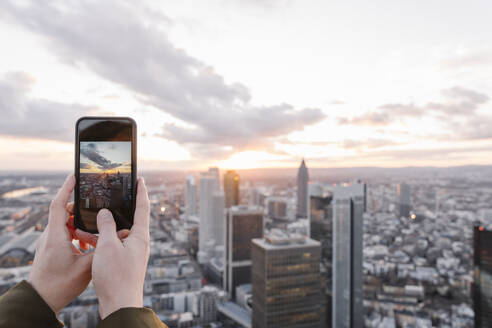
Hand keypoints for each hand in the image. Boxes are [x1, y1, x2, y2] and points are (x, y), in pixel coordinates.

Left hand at [29, 174, 94, 312]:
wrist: (42, 299)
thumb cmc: (60, 285)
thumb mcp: (86, 267)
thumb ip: (103, 249)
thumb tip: (121, 236)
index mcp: (56, 236)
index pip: (59, 205)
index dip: (66, 189)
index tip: (74, 176)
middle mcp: (50, 236)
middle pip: (64, 212)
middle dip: (80, 208)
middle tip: (96, 207)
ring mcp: (49, 242)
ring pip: (65, 223)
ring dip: (79, 223)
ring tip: (94, 229)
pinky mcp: (51, 248)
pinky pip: (64, 233)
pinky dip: (76, 233)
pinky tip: (87, 243)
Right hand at [89, 177, 149, 318]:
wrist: (120, 304)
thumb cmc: (116, 277)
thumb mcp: (108, 246)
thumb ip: (106, 226)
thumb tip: (104, 212)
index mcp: (140, 236)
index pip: (143, 207)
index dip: (141, 191)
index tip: (140, 179)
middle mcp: (140, 242)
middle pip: (133, 218)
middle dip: (124, 206)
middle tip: (117, 193)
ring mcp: (134, 252)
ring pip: (122, 231)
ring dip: (110, 224)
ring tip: (96, 216)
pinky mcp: (127, 261)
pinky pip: (116, 243)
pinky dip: (106, 238)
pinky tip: (93, 237)